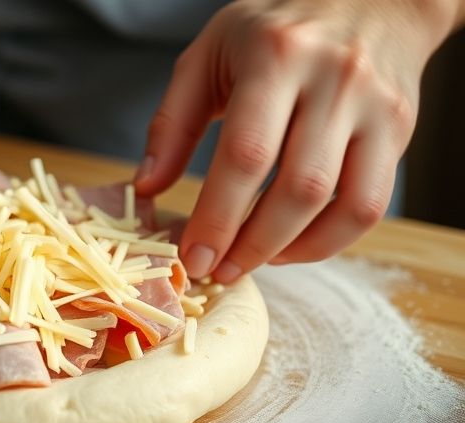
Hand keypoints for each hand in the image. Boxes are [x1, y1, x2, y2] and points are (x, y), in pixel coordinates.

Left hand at [135, 0, 457, 281]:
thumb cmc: (274, 29)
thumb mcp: (208, 55)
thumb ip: (172, 121)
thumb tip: (146, 187)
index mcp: (276, 56)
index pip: (247, 154)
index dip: (218, 216)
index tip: (192, 255)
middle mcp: (334, 79)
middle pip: (297, 188)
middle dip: (251, 244)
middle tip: (216, 270)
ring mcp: (376, 106)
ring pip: (341, 203)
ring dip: (289, 249)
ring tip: (248, 263)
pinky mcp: (400, 130)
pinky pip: (371, 206)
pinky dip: (329, 241)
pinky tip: (291, 247)